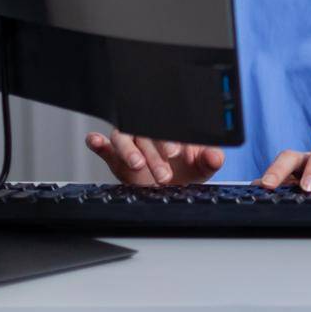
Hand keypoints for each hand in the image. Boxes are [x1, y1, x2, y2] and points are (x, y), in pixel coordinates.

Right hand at [86, 129, 224, 185]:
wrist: (173, 185)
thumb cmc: (188, 169)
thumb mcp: (203, 166)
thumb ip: (211, 159)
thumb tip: (216, 156)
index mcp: (172, 128)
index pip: (170, 126)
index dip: (172, 139)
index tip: (178, 154)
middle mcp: (150, 132)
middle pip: (147, 135)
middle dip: (155, 155)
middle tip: (164, 174)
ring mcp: (132, 142)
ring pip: (124, 138)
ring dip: (129, 150)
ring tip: (138, 164)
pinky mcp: (115, 155)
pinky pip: (103, 145)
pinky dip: (97, 142)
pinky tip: (94, 141)